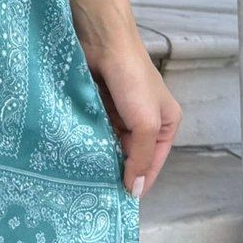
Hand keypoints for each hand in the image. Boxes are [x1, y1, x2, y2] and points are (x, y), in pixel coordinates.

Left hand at [81, 33, 181, 198]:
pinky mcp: (100, 104)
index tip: (121, 201)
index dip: (139, 180)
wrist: (103, 41)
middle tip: (98, 192)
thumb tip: (135, 190)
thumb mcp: (145, 122)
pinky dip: (88, 140)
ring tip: (84, 176)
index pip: (153, 162)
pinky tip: (77, 153)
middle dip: (118, 169)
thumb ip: (141, 157)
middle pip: (131, 153)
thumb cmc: (132, 79)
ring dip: (100, 155)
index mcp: (165, 123)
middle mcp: (144, 119)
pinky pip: (95, 130)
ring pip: (111, 143)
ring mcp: (120, 111)